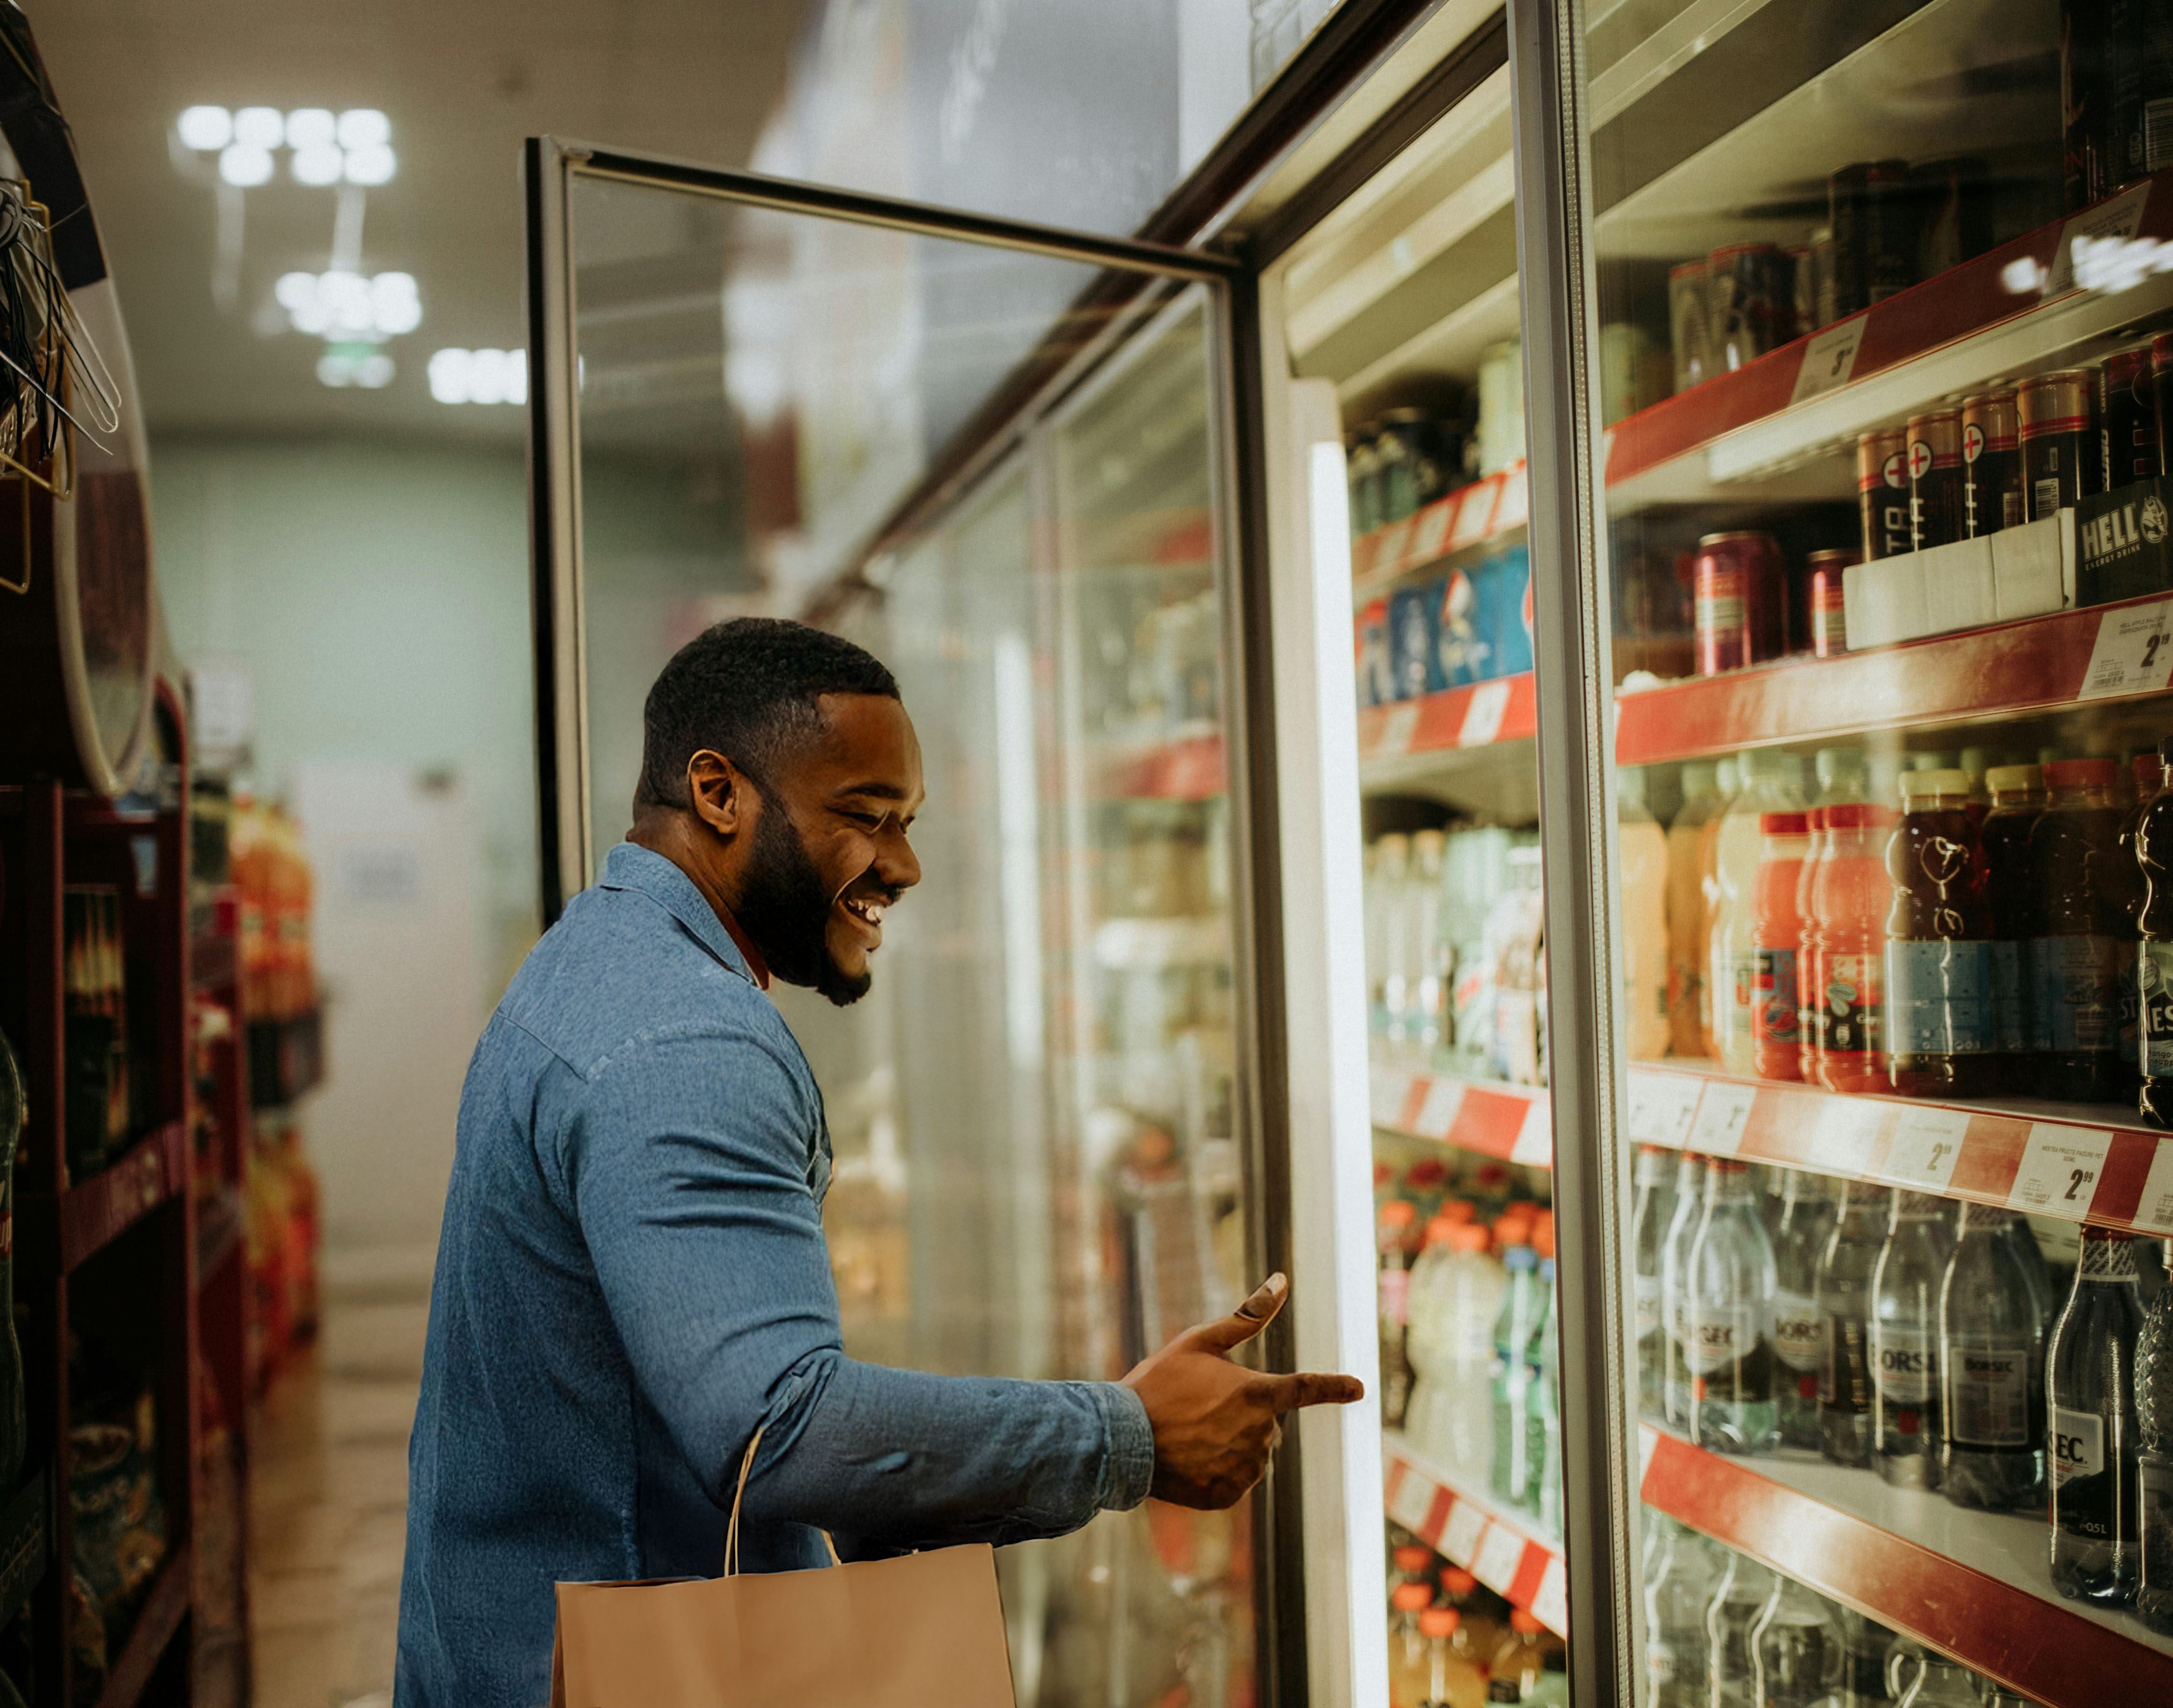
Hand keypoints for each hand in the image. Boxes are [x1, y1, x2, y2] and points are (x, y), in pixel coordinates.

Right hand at [1119, 1273, 1363, 1509]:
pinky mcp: (1228, 1496)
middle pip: (1266, 1422)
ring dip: (1230, 1442)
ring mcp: (1245, 1469)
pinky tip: (1190, 1459)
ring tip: (1189, 1433)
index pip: (1306, 1388)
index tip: (1359, 1388)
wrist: (1120, 1439)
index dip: (1334, 1387)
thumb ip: (1248, 1315)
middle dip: (1242, 1412)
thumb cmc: (1160, 1382)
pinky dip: (1217, 1469)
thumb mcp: (1200, 1341)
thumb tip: (1282, 1280)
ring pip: (1252, 1452)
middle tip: (1197, 1406)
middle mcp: (1259, 1435)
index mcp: (1257, 1393)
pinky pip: (1235, 1479)